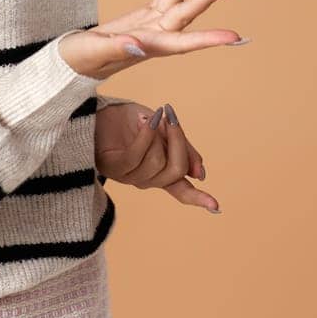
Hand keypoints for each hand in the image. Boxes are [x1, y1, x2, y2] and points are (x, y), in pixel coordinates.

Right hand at [59, 0, 248, 79]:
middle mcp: (157, 36)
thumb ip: (117, 48)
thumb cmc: (79, 62)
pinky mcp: (145, 15)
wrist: (71, 61)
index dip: (210, 39)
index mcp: (148, 48)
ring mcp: (153, 24)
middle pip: (187, 12)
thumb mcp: (94, 53)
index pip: (185, 43)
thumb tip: (138, 45)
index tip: (235, 37)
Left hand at [94, 101, 219, 213]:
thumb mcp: (163, 130)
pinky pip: (137, 156)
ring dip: (158, 134)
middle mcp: (146, 179)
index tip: (217, 208)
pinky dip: (146, 135)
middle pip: (176, 170)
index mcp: (160, 172)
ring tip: (151, 116)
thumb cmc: (129, 120)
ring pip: (157, 162)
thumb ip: (183, 150)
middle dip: (179, 142)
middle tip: (173, 118)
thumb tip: (201, 174)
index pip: (181, 190)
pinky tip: (147, 120)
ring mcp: (129, 176)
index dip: (199, 199)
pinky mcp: (113, 167)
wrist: (99, 109)